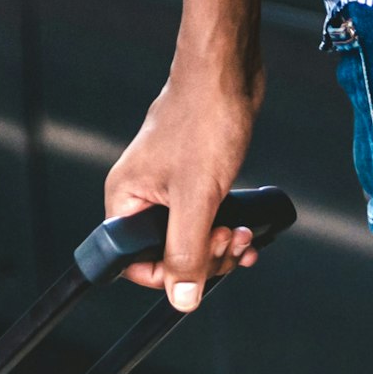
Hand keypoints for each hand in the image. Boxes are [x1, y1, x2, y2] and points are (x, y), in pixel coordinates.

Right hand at [102, 62, 266, 310]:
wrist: (226, 75)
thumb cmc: (204, 120)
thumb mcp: (196, 196)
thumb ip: (186, 250)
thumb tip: (182, 298)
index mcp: (125, 199)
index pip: (134, 261)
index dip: (169, 274)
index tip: (201, 265)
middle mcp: (142, 196)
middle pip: (166, 255)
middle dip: (205, 258)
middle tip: (230, 240)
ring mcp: (168, 189)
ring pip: (191, 240)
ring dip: (221, 247)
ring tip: (244, 235)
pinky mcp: (194, 181)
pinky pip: (207, 223)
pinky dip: (227, 233)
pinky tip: (247, 232)